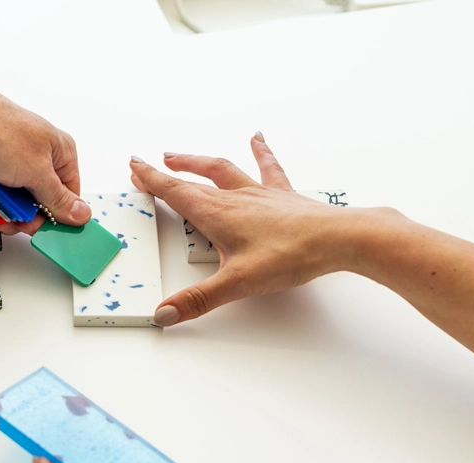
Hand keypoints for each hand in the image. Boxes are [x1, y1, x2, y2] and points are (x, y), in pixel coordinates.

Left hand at [0, 66, 89, 233]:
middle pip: (38, 199)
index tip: (46, 231)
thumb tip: (82, 213)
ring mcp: (9, 157)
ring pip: (13, 198)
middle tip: (15, 223)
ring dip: (3, 210)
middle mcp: (36, 152)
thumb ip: (58, 197)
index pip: (69, 192)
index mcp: (58, 150)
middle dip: (25, 215)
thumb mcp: (37, 172)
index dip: (58, 214)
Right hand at [130, 134, 363, 325]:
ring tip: (181, 155)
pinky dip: (260, 151)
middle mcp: (236, 197)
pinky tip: (258, 138)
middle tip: (148, 166)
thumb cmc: (292, 255)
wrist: (339, 238)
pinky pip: (268, 167)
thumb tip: (165, 313)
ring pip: (222, 169)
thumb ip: (199, 300)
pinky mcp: (283, 195)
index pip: (175, 192)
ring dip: (198, 161)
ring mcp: (260, 193)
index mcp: (218, 214)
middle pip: (192, 179)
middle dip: (167, 172)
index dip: (151, 179)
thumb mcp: (238, 284)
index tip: (134, 166)